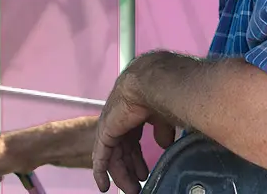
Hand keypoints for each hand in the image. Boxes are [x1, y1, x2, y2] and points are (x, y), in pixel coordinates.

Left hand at [92, 72, 174, 193]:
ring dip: (121, 174)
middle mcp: (121, 117)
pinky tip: (103, 186)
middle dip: (131, 167)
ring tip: (130, 190)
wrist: (153, 83)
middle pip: (123, 148)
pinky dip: (101, 171)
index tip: (143, 171)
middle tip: (137, 185)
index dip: (137, 156)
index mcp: (135, 111)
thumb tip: (164, 143)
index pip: (132, 138)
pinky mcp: (105, 131)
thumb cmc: (165, 92)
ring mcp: (111, 124)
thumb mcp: (165, 116)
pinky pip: (101, 156)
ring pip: (114, 155)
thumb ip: (162, 130)